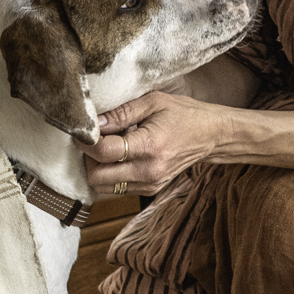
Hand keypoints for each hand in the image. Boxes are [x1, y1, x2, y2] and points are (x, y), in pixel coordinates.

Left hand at [83, 90, 238, 194]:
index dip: (86, 143)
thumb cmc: (183, 114)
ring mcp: (149, 184)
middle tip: (94, 141)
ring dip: (97, 169)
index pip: (104, 153)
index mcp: (149, 146)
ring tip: (108, 148)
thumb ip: (121, 113)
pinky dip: (110, 176)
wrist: (211, 136)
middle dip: (88, 159)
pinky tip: (120, 158)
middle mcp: (148, 171)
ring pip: (103, 188)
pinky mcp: (150, 191)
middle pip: (97, 177)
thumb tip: (94, 122)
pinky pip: (116, 190)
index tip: (82, 132)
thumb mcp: (153, 102)